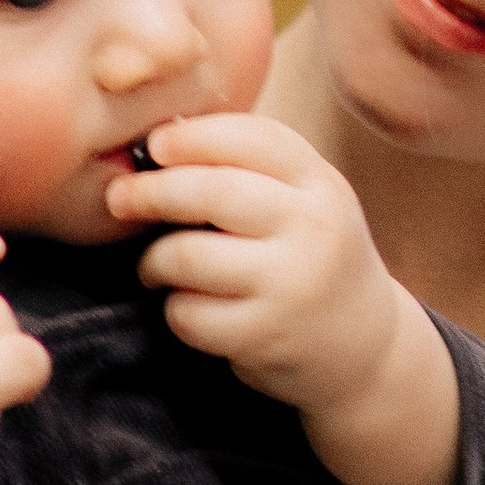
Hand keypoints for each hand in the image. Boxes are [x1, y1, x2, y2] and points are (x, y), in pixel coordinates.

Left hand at [108, 117, 456, 484]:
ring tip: (153, 264)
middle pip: (211, 192)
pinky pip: (188, 313)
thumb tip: (160, 142)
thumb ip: (252, 170)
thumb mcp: (308, 203)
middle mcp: (314, 230)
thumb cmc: (313, 259)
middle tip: (119, 199)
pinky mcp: (265, 336)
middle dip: (151, 192)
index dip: (193, 137)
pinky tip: (186, 305)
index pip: (253, 139)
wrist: (364, 347)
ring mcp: (291, 285)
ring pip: (187, 255)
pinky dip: (174, 307)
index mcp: (322, 185)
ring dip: (153, 259)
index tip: (154, 146)